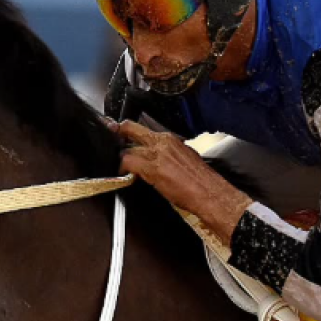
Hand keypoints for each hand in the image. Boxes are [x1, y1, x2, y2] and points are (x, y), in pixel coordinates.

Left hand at [109, 119, 251, 244]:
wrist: (209, 192)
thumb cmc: (201, 180)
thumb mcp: (185, 157)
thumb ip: (168, 153)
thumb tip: (156, 157)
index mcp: (171, 139)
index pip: (145, 128)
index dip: (130, 131)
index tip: (122, 133)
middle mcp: (163, 142)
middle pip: (131, 128)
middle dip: (118, 132)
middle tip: (111, 137)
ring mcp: (156, 154)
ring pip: (127, 147)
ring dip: (122, 157)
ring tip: (121, 165)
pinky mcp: (151, 168)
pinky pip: (128, 162)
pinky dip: (122, 168)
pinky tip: (123, 175)